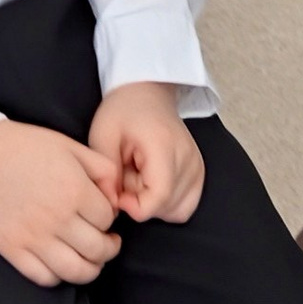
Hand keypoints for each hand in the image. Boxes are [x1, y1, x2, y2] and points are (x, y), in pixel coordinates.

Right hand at [0, 119, 123, 286]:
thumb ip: (102, 169)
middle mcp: (57, 218)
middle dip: (109, 248)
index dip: (110, 218)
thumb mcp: (71, 146)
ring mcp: (33, 237)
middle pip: (98, 250)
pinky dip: (58, 276)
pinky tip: (61, 262)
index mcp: (74, 190)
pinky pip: (44, 277)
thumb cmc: (28, 148)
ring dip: (91, 269)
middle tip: (107, 242)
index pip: (107, 219)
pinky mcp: (13, 249)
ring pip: (76, 271)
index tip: (103, 215)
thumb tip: (117, 198)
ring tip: (91, 259)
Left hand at [90, 84, 205, 224]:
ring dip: (154, 204)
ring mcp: (197, 166)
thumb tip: (113, 205)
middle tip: (126, 177)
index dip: (135, 206)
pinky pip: (185, 206)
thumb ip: (105, 173)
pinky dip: (167, 204)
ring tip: (138, 179)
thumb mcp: (102, 136)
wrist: (147, 92)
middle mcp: (187, 158)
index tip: (118, 193)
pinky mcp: (199, 172)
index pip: (160, 197)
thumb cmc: (122, 111)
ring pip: (177, 211)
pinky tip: (152, 185)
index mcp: (163, 146)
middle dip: (141, 202)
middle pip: (167, 206)